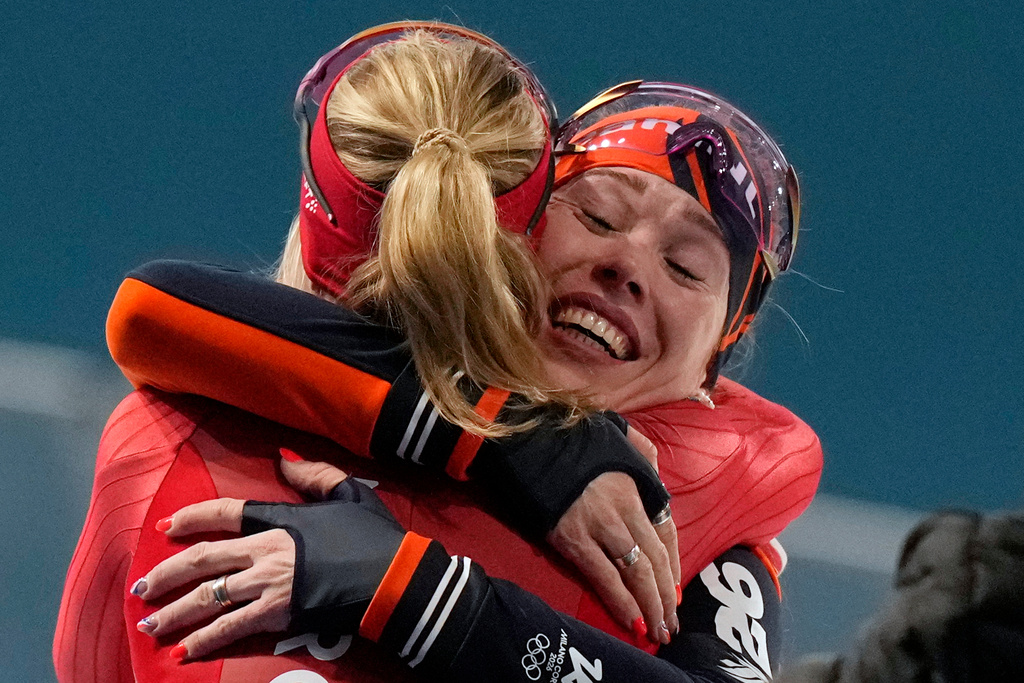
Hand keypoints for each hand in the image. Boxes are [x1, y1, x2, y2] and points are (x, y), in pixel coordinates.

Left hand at [131, 456, 403, 659]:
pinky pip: (231, 628)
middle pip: (204, 559)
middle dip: (167, 573)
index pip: (227, 513)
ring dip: (175, 611)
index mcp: (281, 520)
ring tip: (151, 623)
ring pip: (208, 596)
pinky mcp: (278, 613)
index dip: (193, 517)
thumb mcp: (350, 492)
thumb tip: (282, 459)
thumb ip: (314, 475)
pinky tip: (183, 652)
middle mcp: (266, 550)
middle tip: (142, 587)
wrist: (393, 575)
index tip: (166, 525)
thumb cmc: (375, 535)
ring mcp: (269, 584)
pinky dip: (205, 640)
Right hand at [546, 426, 680, 643]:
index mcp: (636, 484)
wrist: (526, 438)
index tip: (676, 591)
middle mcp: (624, 507)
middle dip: (666, 595)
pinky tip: (632, 621)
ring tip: (657, 630)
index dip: (674, 566)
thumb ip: (644, 453)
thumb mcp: (619, 433)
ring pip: (636, 571)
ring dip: (650, 605)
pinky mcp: (573, 539)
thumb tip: (658, 476)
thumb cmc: (570, 435)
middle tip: (671, 623)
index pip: (666, 532)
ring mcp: (600, 525)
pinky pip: (604, 576)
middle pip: (656, 558)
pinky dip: (621, 602)